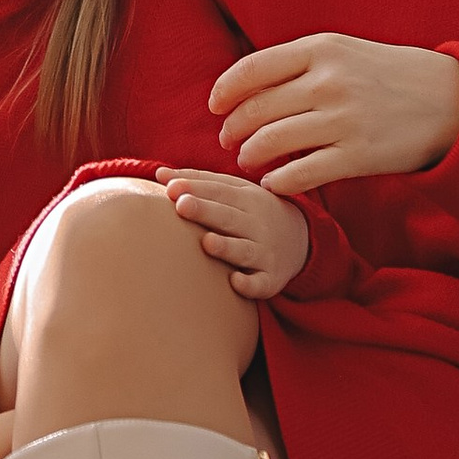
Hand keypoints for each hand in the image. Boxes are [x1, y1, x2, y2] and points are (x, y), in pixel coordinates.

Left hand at [155, 168, 314, 301]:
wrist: (299, 240)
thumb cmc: (251, 213)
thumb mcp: (234, 191)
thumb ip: (199, 182)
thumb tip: (160, 175)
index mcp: (246, 199)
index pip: (219, 191)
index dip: (196, 188)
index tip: (171, 187)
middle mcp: (256, 224)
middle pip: (229, 217)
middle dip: (206, 211)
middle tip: (182, 205)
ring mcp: (264, 252)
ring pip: (244, 250)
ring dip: (226, 247)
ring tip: (207, 242)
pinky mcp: (270, 279)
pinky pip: (260, 283)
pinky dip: (249, 284)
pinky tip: (235, 282)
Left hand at [210, 33, 458, 193]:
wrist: (450, 100)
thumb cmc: (388, 75)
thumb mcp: (344, 51)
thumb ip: (299, 63)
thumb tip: (245, 85)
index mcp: (321, 49)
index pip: (252, 69)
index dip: (225, 92)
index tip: (215, 107)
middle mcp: (328, 81)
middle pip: (256, 109)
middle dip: (233, 129)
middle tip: (229, 140)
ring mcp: (343, 119)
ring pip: (271, 142)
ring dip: (250, 155)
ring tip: (248, 160)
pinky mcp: (358, 155)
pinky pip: (300, 173)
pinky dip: (278, 181)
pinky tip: (273, 182)